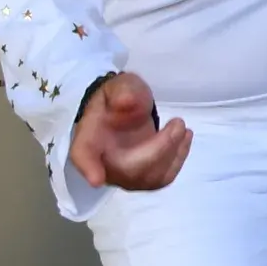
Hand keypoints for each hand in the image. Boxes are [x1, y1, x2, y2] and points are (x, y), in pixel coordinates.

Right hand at [70, 72, 190, 191]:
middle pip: (129, 170)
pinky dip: (177, 159)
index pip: (82, 155)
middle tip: (178, 123)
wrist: (122, 111)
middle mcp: (100, 163)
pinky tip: (184, 139)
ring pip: (148, 179)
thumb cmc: (118, 98)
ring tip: (182, 128)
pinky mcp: (140, 179)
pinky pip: (160, 179)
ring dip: (172, 154)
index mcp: (88, 138)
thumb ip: (122, 91)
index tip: (97, 179)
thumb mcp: (120, 86)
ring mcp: (121, 175)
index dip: (89, 168)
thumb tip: (126, 103)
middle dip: (159, 148)